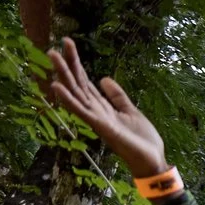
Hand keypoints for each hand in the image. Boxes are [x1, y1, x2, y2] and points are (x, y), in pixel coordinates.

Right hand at [43, 39, 169, 179]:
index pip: (85, 81)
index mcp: (102, 106)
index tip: (68, 44)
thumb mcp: (130, 111)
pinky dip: (68, 99)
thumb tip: (103, 78)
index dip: (76, 63)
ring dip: (63, 75)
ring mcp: (96, 119)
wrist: (152, 160)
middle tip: (56, 45)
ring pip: (76, 93)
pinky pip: (81, 111)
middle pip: (77, 84)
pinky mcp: (100, 127)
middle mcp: (95, 111)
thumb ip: (117, 96)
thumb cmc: (141, 139)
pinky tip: (56, 86)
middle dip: (68, 65)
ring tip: (52, 56)